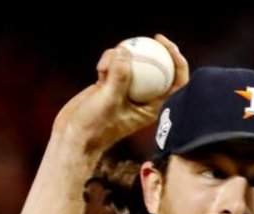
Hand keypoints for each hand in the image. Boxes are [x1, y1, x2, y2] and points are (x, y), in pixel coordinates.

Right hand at [53, 34, 189, 154]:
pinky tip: (99, 70)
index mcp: (152, 108)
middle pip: (159, 69)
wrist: (75, 136)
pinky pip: (116, 63)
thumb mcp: (109, 101)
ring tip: (106, 67)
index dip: (179, 63)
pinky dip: (108, 61)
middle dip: (157, 51)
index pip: (176, 84)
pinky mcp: (112, 84)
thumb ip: (119, 76)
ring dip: (121, 57)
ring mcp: (128, 90)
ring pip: (134, 62)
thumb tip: (126, 51)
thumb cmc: (95, 126)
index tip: (169, 47)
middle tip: (153, 38)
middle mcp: (143, 98)